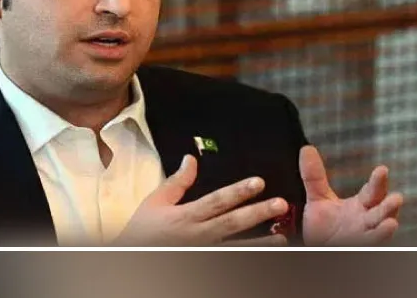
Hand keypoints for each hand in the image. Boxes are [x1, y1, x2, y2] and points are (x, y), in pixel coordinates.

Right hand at [114, 155, 289, 245]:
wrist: (134, 253)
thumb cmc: (143, 227)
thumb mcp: (155, 201)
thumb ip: (177, 181)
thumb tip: (192, 159)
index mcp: (186, 216)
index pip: (217, 201)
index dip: (238, 192)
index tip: (258, 182)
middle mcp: (198, 234)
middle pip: (232, 222)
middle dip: (257, 213)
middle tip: (280, 204)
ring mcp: (204, 249)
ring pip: (236, 245)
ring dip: (260, 242)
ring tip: (282, 236)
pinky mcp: (205, 258)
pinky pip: (230, 256)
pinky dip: (247, 253)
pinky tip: (264, 250)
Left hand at [300, 145, 403, 245]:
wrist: (317, 248)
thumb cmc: (324, 226)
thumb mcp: (318, 199)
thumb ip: (314, 177)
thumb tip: (306, 149)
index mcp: (361, 206)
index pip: (372, 191)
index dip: (378, 181)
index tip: (382, 169)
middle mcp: (366, 221)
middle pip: (381, 211)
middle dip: (389, 205)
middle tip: (397, 197)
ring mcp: (364, 236)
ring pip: (379, 232)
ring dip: (386, 228)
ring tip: (391, 222)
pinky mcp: (359, 247)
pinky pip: (368, 244)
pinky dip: (374, 240)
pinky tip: (381, 235)